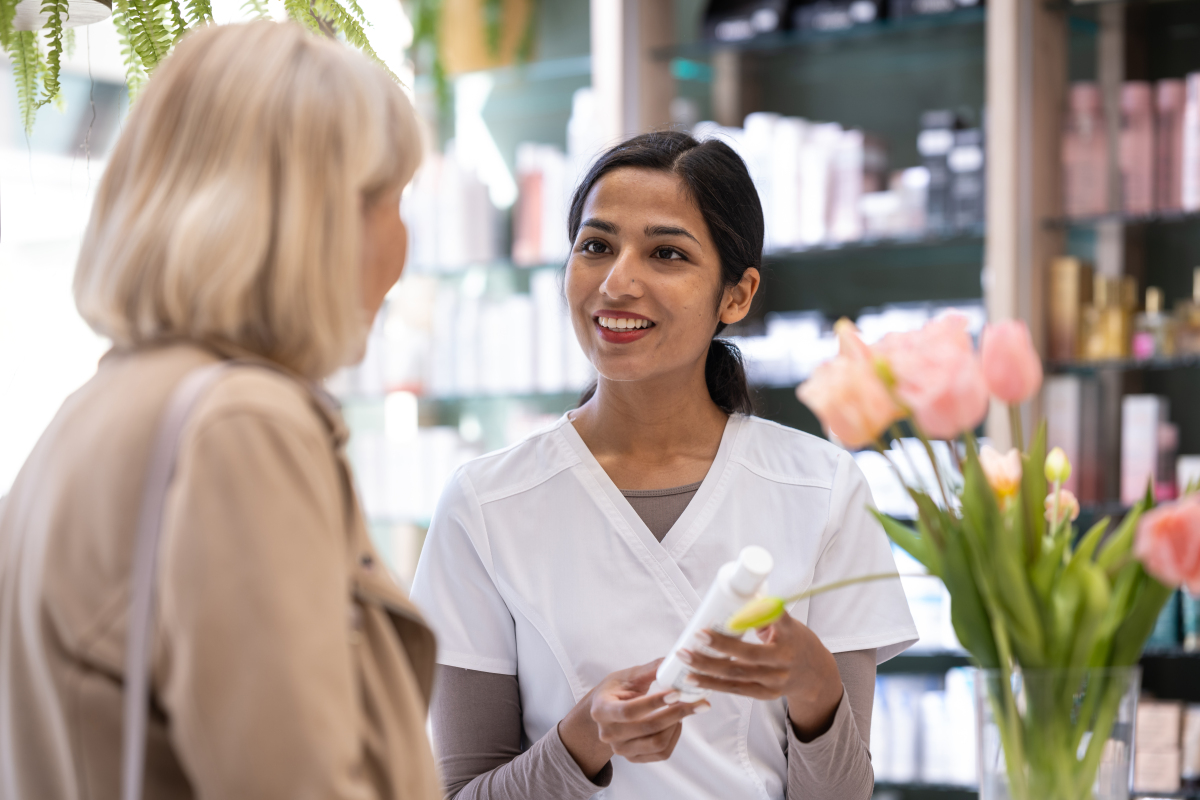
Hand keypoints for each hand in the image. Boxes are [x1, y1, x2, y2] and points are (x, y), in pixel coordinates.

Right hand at [558, 659, 709, 776]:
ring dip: (677, 725)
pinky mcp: (633, 758)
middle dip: (676, 713)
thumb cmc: (616, 689)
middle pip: (648, 728)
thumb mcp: (628, 676)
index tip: (677, 692)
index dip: (654, 703)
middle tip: (699, 701)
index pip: (629, 711)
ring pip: (657, 743)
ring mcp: (620, 749)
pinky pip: (661, 753)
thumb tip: (675, 659)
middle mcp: (608, 734)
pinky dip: (674, 737)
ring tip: (685, 708)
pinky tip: (678, 722)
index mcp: (601, 710)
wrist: (603, 712)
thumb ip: (650, 670)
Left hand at [678, 615, 843, 740]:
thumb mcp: (788, 624)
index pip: (775, 620)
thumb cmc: (796, 642)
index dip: (757, 614)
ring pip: (736, 674)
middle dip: (719, 646)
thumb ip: (763, 616)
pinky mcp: (765, 694)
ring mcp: (774, 681)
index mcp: (790, 634)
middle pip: (748, 655)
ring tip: (684, 658)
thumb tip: (733, 603)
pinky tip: (693, 678)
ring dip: (706, 667)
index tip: (744, 604)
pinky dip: (712, 684)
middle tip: (696, 636)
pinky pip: (735, 689)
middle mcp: (783, 660)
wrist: (815, 676)